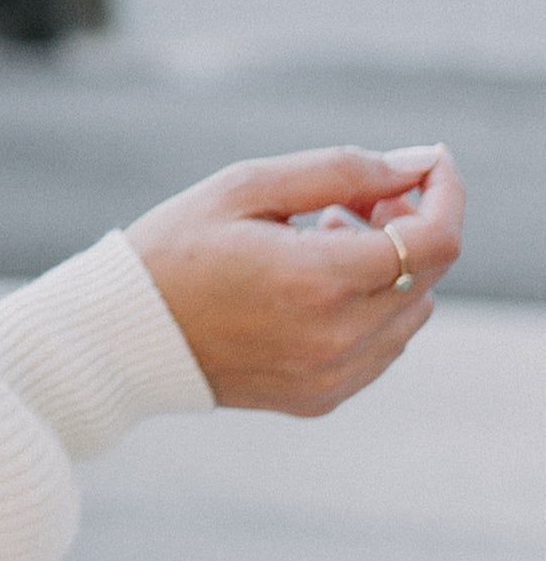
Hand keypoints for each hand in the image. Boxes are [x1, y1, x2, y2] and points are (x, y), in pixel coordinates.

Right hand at [126, 147, 464, 415]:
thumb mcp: (246, 187)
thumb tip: (421, 162)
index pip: (434, 238)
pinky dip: (370, 309)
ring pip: (412, 311)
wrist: (116, 338)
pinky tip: (315, 287)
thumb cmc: (171, 251)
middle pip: (427, 272)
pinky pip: (382, 348)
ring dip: (389, 267)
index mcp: (316, 280)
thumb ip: (342, 170)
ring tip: (322, 241)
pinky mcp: (319, 398)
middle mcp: (334, 337)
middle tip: (354, 199)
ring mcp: (329, 375)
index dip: (444, 191)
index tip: (425, 163)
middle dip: (409, 221)